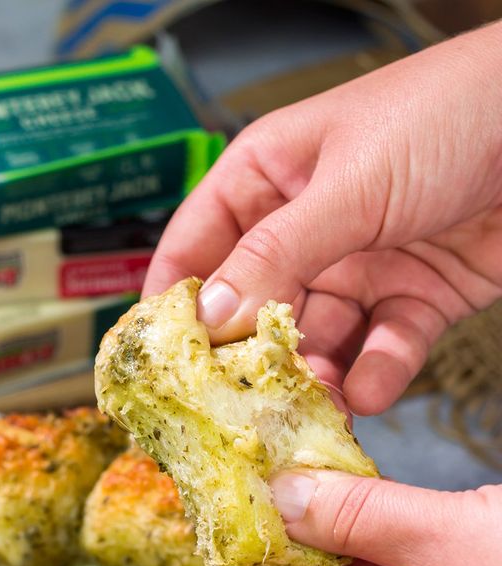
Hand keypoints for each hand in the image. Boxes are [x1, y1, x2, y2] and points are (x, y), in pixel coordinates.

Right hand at [144, 23, 501, 414]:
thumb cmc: (450, 114)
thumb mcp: (349, 184)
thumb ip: (277, 254)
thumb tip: (210, 314)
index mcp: (271, 177)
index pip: (198, 245)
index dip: (173, 303)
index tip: (155, 363)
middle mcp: (309, 226)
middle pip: (255, 307)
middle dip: (247, 360)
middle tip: (235, 410)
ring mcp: (361, 264)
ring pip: (318, 340)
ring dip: (313, 379)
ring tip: (308, 412)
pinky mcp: (415, 297)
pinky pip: (382, 349)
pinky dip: (375, 375)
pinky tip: (368, 392)